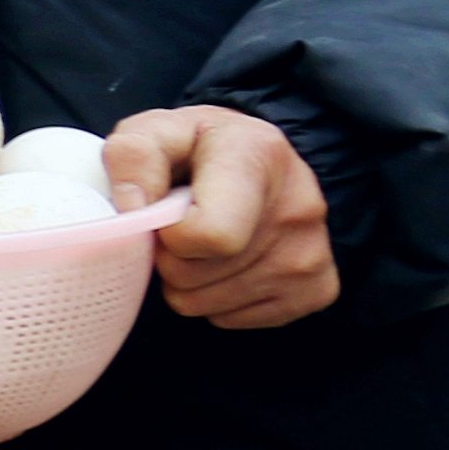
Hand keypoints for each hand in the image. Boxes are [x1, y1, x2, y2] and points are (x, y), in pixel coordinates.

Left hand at [112, 105, 337, 327]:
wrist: (259, 159)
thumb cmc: (196, 146)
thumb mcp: (155, 129)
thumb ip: (133, 158)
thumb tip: (132, 211)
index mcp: (257, 157)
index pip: (211, 235)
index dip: (167, 235)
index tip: (163, 214)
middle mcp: (298, 208)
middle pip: (194, 276)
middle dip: (168, 257)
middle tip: (176, 226)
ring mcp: (312, 254)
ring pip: (206, 304)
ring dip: (186, 281)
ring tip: (201, 241)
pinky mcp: (317, 289)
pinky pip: (231, 320)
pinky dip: (215, 299)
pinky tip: (225, 261)